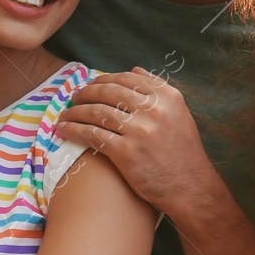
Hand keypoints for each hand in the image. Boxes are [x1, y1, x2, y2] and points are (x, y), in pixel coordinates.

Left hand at [56, 68, 213, 215]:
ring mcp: (140, 130)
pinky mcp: (126, 151)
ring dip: (75, 111)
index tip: (92, 85)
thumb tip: (134, 69)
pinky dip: (74, 129)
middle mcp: (154, 110)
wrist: (189, 186)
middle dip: (86, 93)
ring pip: (96, 112)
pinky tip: (65, 129)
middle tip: (75, 98)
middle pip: (108, 92)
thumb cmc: (183, 152)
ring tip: (66, 114)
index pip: (127, 78)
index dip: (103, 79)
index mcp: (167, 97)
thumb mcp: (179, 113)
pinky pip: (92, 134)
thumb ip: (158, 89)